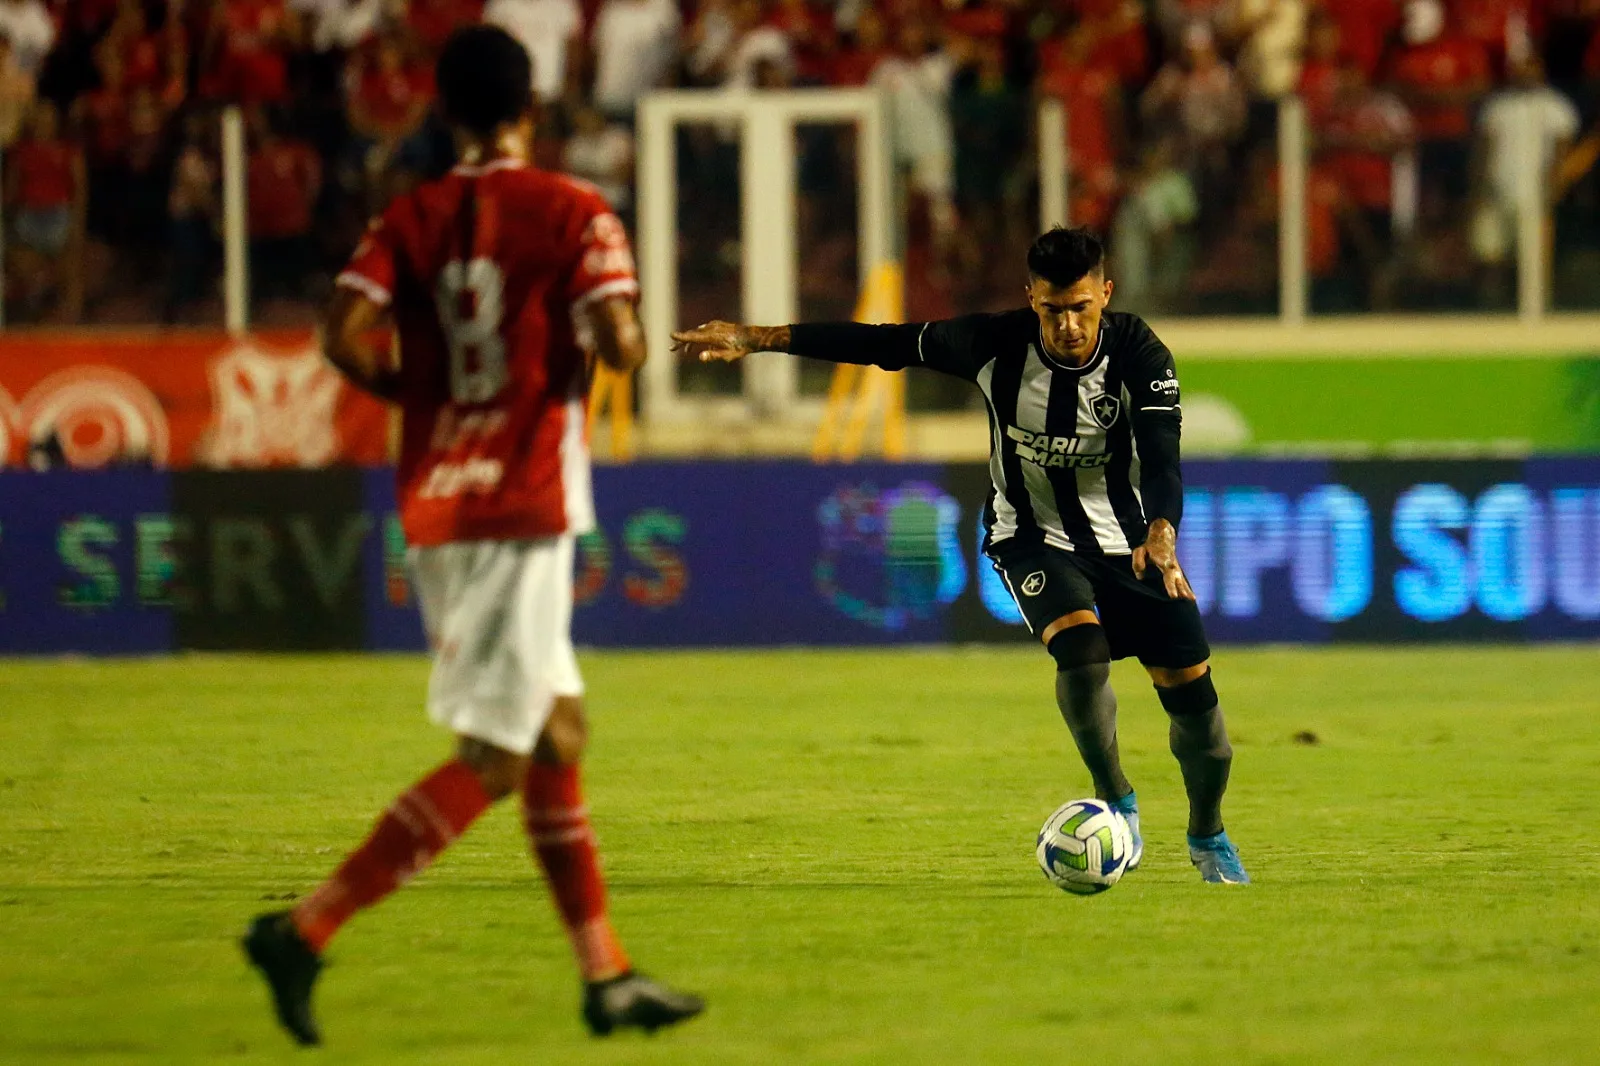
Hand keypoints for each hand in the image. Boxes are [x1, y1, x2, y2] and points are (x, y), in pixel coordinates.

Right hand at [670, 321, 784, 362]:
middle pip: (692, 335)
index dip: (681, 337)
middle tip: (671, 349)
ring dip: (691, 341)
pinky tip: (705, 348)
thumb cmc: (740, 348)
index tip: (671, 335)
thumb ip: (713, 355)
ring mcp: (714, 325)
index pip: (693, 337)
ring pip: (698, 333)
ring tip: (685, 351)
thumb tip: (700, 357)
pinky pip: (705, 331)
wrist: (751, 337)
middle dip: (681, 342)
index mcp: (711, 336)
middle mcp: (711, 328)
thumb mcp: (727, 355)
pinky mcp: (717, 325)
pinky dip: (701, 338)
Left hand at [1132, 519, 1194, 601]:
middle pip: (1179, 579)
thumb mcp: (1140, 551)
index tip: (1174, 596)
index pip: (1168, 576)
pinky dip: (1186, 587)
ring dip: (1187, 590)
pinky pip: (1183, 579)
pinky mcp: (1177, 569)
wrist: (1162, 536)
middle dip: (1182, 589)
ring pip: (1183, 580)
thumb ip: (1138, 562)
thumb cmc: (1150, 545)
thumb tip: (1140, 577)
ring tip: (1192, 599)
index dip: (1171, 586)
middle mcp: (1173, 565)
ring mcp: (1176, 567)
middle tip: (1186, 599)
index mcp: (1165, 562)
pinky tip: (1190, 596)